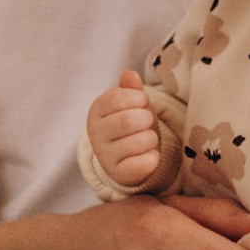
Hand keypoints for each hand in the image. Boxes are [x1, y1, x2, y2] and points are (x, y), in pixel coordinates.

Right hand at [86, 71, 165, 192]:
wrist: (126, 157)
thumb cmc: (131, 123)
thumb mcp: (132, 103)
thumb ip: (130, 89)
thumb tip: (131, 74)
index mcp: (96, 111)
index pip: (116, 98)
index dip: (137, 98)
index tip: (142, 102)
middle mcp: (96, 134)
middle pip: (128, 121)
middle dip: (146, 118)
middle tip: (146, 122)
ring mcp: (106, 156)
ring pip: (140, 142)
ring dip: (151, 138)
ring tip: (147, 139)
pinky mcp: (119, 175)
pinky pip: (144, 163)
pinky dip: (153, 157)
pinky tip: (148, 156)